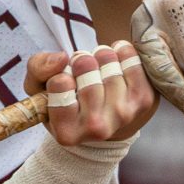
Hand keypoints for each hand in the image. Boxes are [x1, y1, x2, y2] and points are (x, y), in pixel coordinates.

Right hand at [24, 43, 157, 146]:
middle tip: (82, 67)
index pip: (60, 83)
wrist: (103, 120)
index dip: (61, 74)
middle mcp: (97, 129)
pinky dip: (122, 52)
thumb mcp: (40, 88)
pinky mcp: (144, 100)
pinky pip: (132, 60)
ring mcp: (124, 115)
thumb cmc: (67, 101)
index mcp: (67, 132)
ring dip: (102, 56)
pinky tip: (116, 60)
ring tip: (99, 66)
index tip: (66, 81)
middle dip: (82, 60)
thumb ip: (38, 68)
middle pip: (87, 69)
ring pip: (110, 63)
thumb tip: (61, 58)